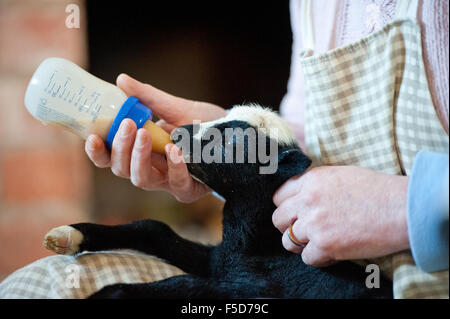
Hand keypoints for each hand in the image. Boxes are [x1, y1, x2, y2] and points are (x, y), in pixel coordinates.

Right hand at [85, 74, 226, 202]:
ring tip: (145, 133)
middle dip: (120, 148)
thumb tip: (121, 80)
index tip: (91, 136)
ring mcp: (168, 182)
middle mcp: (150, 168)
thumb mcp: (174, 107)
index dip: (97, 152)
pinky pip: (176, 183)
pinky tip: (174, 150)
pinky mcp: (188, 190)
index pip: (110, 158)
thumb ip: (147, 97)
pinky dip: (173, 166)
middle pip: (121, 169)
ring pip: (142, 180)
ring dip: (139, 157)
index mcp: (141, 151)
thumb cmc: (202, 122)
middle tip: (127, 125)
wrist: (234, 133)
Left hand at [272, 166, 409, 266]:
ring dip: (301, 245)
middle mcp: (307, 200)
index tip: (295, 214)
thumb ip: (316, 183)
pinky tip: (333, 252)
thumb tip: (300, 194)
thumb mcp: (340, 174)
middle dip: (288, 227)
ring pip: (288, 241)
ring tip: (317, 243)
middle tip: (304, 231)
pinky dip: (318, 258)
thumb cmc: (377, 190)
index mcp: (311, 180)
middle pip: (278, 219)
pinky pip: (307, 258)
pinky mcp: (325, 244)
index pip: (279, 197)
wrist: (401, 208)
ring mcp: (314, 223)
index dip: (286, 207)